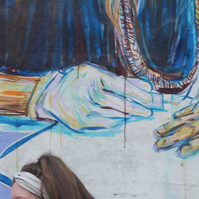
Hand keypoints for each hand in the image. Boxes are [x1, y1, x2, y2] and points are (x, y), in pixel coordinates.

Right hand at [29, 64, 156, 130]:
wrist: (46, 96)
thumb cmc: (73, 80)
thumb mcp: (93, 72)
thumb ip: (117, 79)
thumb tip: (145, 87)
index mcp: (92, 78)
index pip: (122, 87)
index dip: (139, 93)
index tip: (152, 96)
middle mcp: (89, 96)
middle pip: (121, 104)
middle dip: (139, 107)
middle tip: (151, 109)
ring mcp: (85, 112)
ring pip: (116, 116)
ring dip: (130, 116)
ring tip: (141, 114)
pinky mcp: (83, 125)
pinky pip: (107, 125)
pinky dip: (118, 122)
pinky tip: (125, 120)